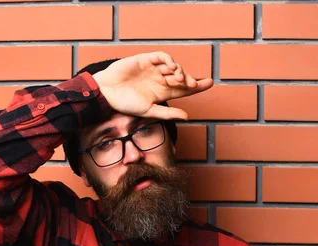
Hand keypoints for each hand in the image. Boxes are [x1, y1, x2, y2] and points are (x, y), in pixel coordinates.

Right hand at [93, 52, 213, 120]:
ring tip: (182, 78)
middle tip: (195, 84)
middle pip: (182, 77)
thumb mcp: (149, 111)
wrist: (107, 93)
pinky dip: (169, 60)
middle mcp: (160, 80)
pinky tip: (172, 67)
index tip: (210, 83)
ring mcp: (153, 69)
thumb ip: (168, 113)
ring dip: (180, 72)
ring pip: (173, 67)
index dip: (197, 86)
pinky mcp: (146, 60)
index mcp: (162, 94)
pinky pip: (162, 57)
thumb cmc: (126, 104)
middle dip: (191, 80)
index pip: (184, 90)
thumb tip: (187, 116)